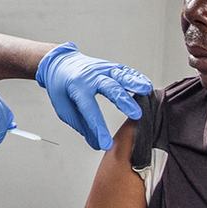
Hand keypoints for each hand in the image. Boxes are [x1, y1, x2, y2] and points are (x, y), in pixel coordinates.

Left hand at [35, 42, 152, 149]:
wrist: (59, 64)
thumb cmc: (61, 86)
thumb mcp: (64, 108)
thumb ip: (81, 126)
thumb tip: (96, 144)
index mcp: (77, 87)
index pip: (90, 110)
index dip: (99, 129)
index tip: (106, 144)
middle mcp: (91, 76)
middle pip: (110, 88)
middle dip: (124, 102)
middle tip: (136, 115)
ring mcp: (102, 69)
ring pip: (120, 75)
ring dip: (134, 83)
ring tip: (146, 91)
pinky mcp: (110, 66)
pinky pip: (125, 71)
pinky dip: (136, 77)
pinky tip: (145, 85)